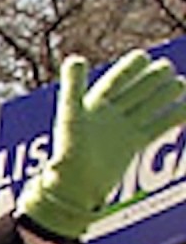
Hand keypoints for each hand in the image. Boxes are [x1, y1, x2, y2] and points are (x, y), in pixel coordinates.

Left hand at [20, 49, 185, 238]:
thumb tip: (76, 58)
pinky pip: (156, 127)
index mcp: (92, 105)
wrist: (76, 186)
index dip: (128, 69)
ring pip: (148, 107)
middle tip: (167, 68)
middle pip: (135, 92)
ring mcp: (121, 130)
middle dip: (150, 80)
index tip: (143, 57)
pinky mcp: (132, 145)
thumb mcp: (71, 115)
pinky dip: (172, 118)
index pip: (114, 81)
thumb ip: (73, 86)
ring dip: (164, 95)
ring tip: (181, 82)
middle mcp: (108, 115)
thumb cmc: (68, 151)